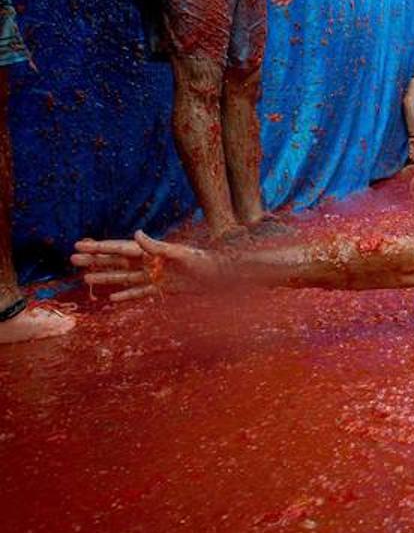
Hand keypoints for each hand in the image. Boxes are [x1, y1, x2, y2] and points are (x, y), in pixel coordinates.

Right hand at [71, 231, 223, 301]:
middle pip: (117, 261)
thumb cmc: (204, 263)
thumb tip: (136, 234)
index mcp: (153, 251)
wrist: (221, 278)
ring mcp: (155, 277)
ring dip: (105, 277)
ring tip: (86, 277)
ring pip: (124, 277)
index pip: (121, 248)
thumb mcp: (181, 253)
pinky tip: (112, 298)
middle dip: (96, 260)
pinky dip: (126, 296)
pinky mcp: (162, 290)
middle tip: (73, 259)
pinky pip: (139, 293)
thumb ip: (157, 246)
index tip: (80, 244)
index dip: (100, 247)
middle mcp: (150, 263)